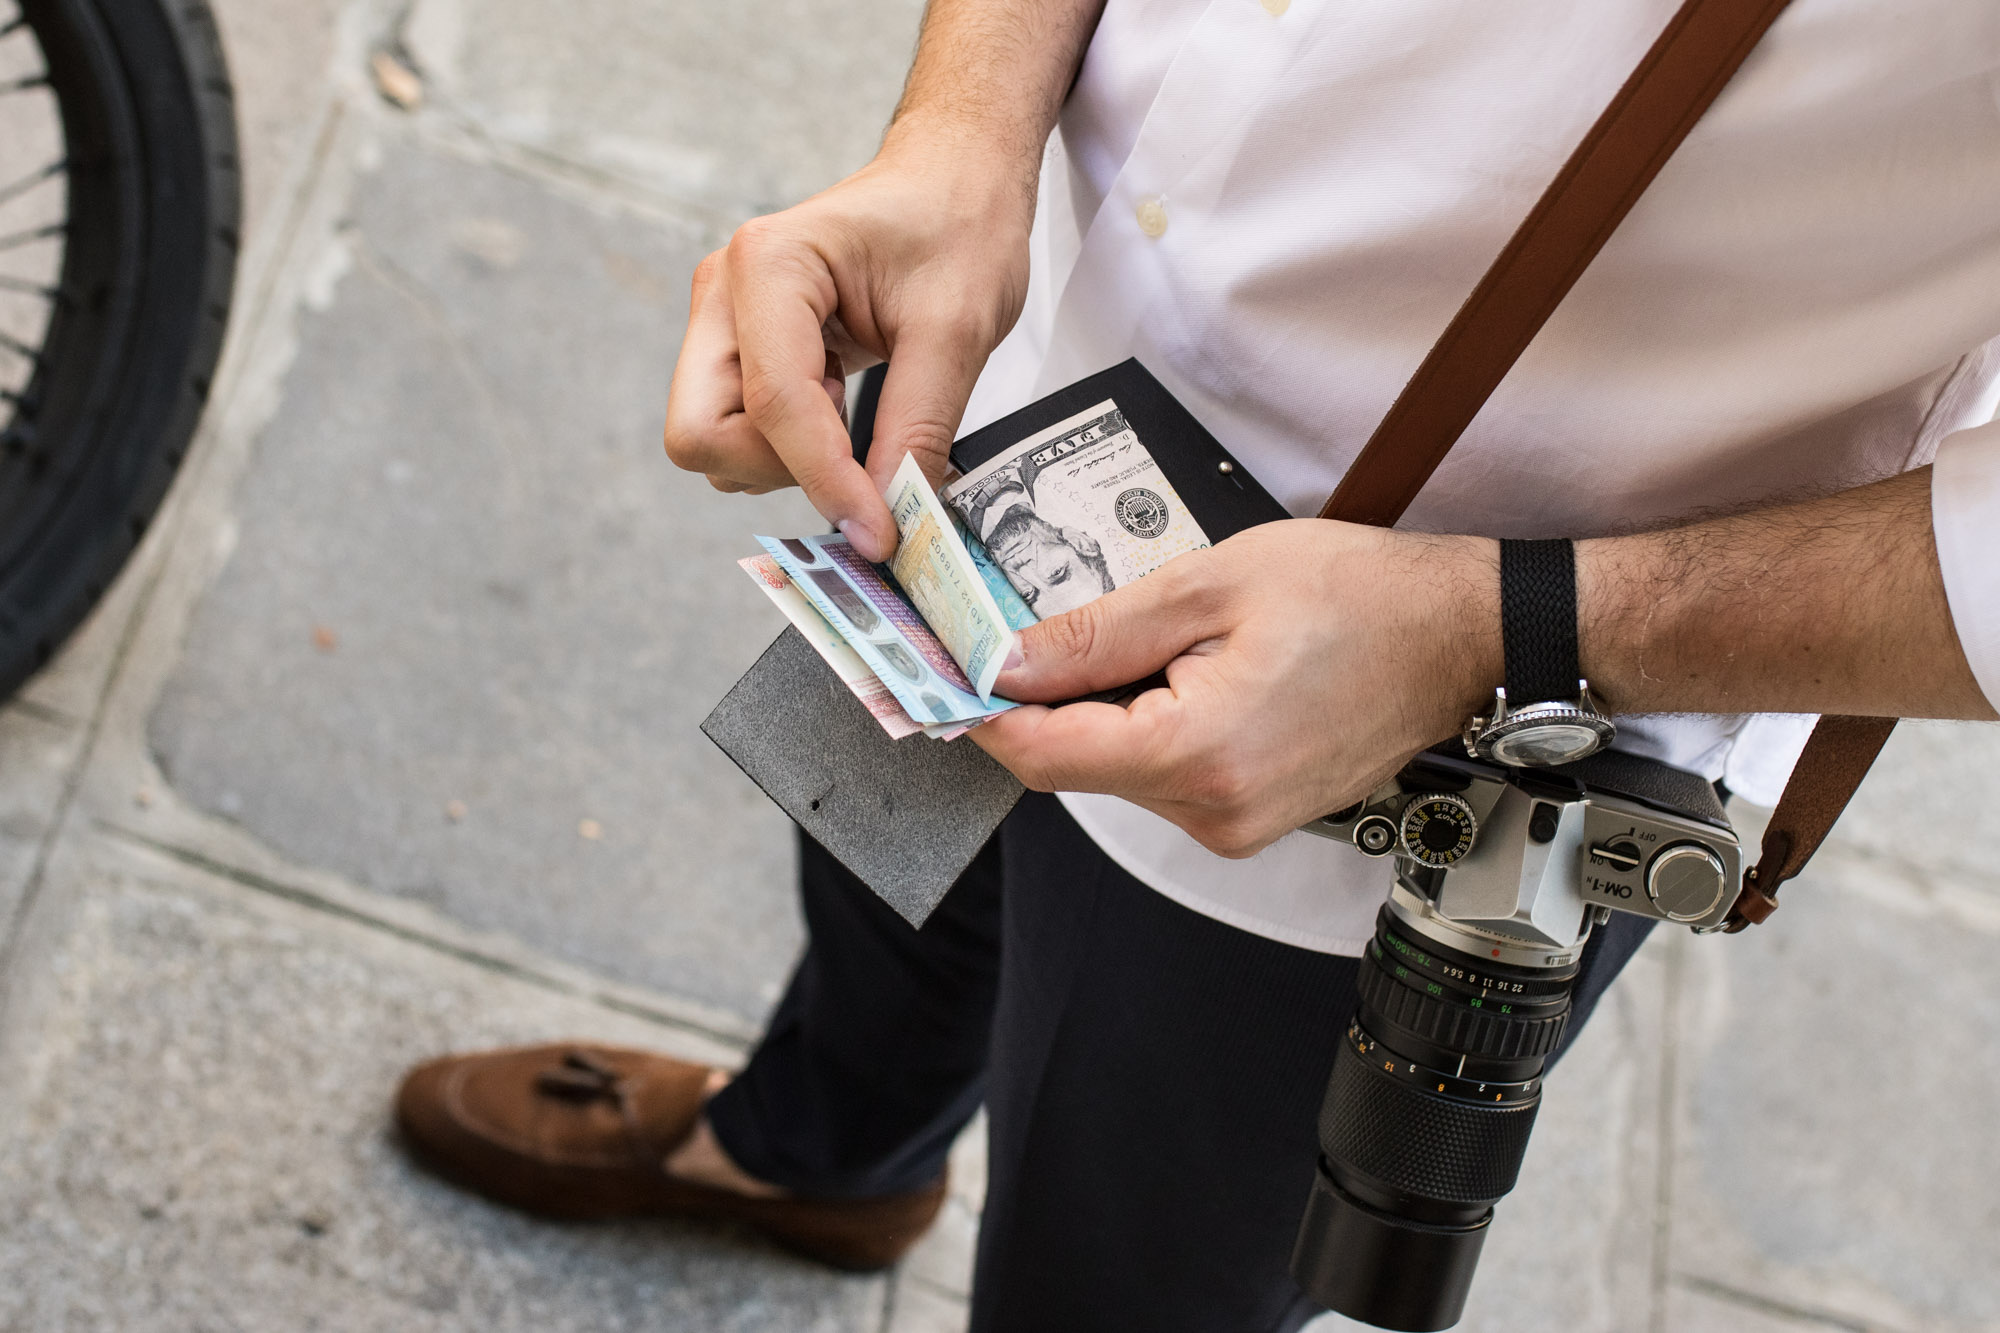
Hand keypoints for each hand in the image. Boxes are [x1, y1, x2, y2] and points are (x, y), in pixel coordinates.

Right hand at [663, 133, 1037, 560]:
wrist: (951, 179)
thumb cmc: (957, 226)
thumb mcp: (958, 329)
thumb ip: (918, 429)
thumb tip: (891, 519)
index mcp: (769, 263)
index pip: (775, 405)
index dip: (827, 482)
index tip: (882, 535)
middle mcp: (723, 292)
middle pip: (701, 432)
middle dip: (779, 468)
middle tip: (858, 455)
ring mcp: (721, 322)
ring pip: (712, 442)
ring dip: (785, 460)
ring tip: (857, 412)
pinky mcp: (737, 348)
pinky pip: (737, 431)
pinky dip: (789, 448)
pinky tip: (843, 407)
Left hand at [972, 521, 1502, 856]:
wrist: (1461, 635)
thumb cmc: (1360, 597)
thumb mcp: (1209, 585)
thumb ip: (1095, 634)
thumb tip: (1005, 663)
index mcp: (1197, 754)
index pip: (1043, 751)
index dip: (977, 711)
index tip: (933, 672)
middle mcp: (1213, 812)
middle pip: (1072, 765)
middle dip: (1034, 700)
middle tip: (1004, 630)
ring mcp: (1235, 824)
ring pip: (1114, 771)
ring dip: (1093, 710)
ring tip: (1123, 636)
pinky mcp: (1250, 816)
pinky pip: (1162, 775)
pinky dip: (1140, 725)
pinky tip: (1166, 669)